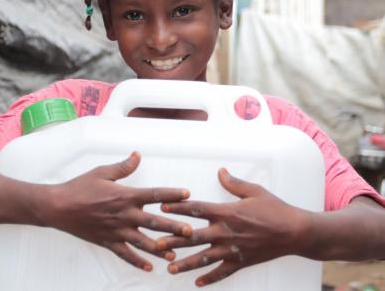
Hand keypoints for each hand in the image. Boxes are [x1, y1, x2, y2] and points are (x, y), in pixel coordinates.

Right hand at [46, 152, 191, 270]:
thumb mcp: (102, 172)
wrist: (58, 207)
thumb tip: (137, 155)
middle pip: (154, 222)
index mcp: (125, 195)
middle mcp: (124, 214)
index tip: (187, 194)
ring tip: (174, 254)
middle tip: (189, 232)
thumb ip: (123, 166)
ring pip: (143, 242)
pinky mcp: (107, 242)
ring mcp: (116, 230)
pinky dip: (137, 261)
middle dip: (173, 227)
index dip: (172, 193)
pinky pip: (125, 254)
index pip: (154, 194)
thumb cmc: (80, 187)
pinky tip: (149, 267)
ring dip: (159, 248)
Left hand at [157, 168, 308, 286]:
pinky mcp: (241, 262)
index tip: (162, 207)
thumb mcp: (254, 191)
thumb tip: (220, 171)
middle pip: (194, 237)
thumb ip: (233, 183)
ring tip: (170, 269)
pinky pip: (222, 273)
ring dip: (186, 264)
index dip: (178, 207)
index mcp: (226, 212)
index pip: (196, 209)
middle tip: (156, 244)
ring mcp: (232, 250)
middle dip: (174, 241)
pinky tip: (197, 284)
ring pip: (204, 258)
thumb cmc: (274, 208)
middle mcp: (225, 232)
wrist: (294, 232)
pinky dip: (209, 279)